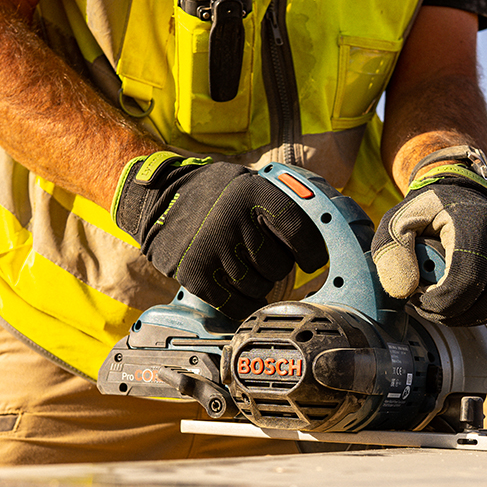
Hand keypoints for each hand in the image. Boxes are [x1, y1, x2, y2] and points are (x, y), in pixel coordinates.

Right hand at [112, 152, 327, 319]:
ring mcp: (213, 249)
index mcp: (253, 193)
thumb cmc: (214, 193)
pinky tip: (239, 291)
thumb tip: (328, 223)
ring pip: (259, 288)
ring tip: (245, 268)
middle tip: (264, 257)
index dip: (311, 251)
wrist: (158, 199)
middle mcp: (234, 220)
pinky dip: (243, 304)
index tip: (312, 259)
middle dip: (278, 266)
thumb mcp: (248, 182)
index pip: (299, 231)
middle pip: (280, 266)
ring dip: (259, 284)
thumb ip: (280, 202)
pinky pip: (235, 304)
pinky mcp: (195, 274)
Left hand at [371, 154, 486, 326]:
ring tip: (442, 304)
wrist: (460, 195)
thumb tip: (405, 291)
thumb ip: (392, 254)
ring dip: (467, 316)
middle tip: (427, 306)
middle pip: (485, 299)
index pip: (466, 282)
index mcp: (476, 224)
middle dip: (451, 314)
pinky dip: (485, 312)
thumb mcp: (397, 223)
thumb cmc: (426, 212)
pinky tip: (462, 303)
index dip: (440, 303)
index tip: (418, 301)